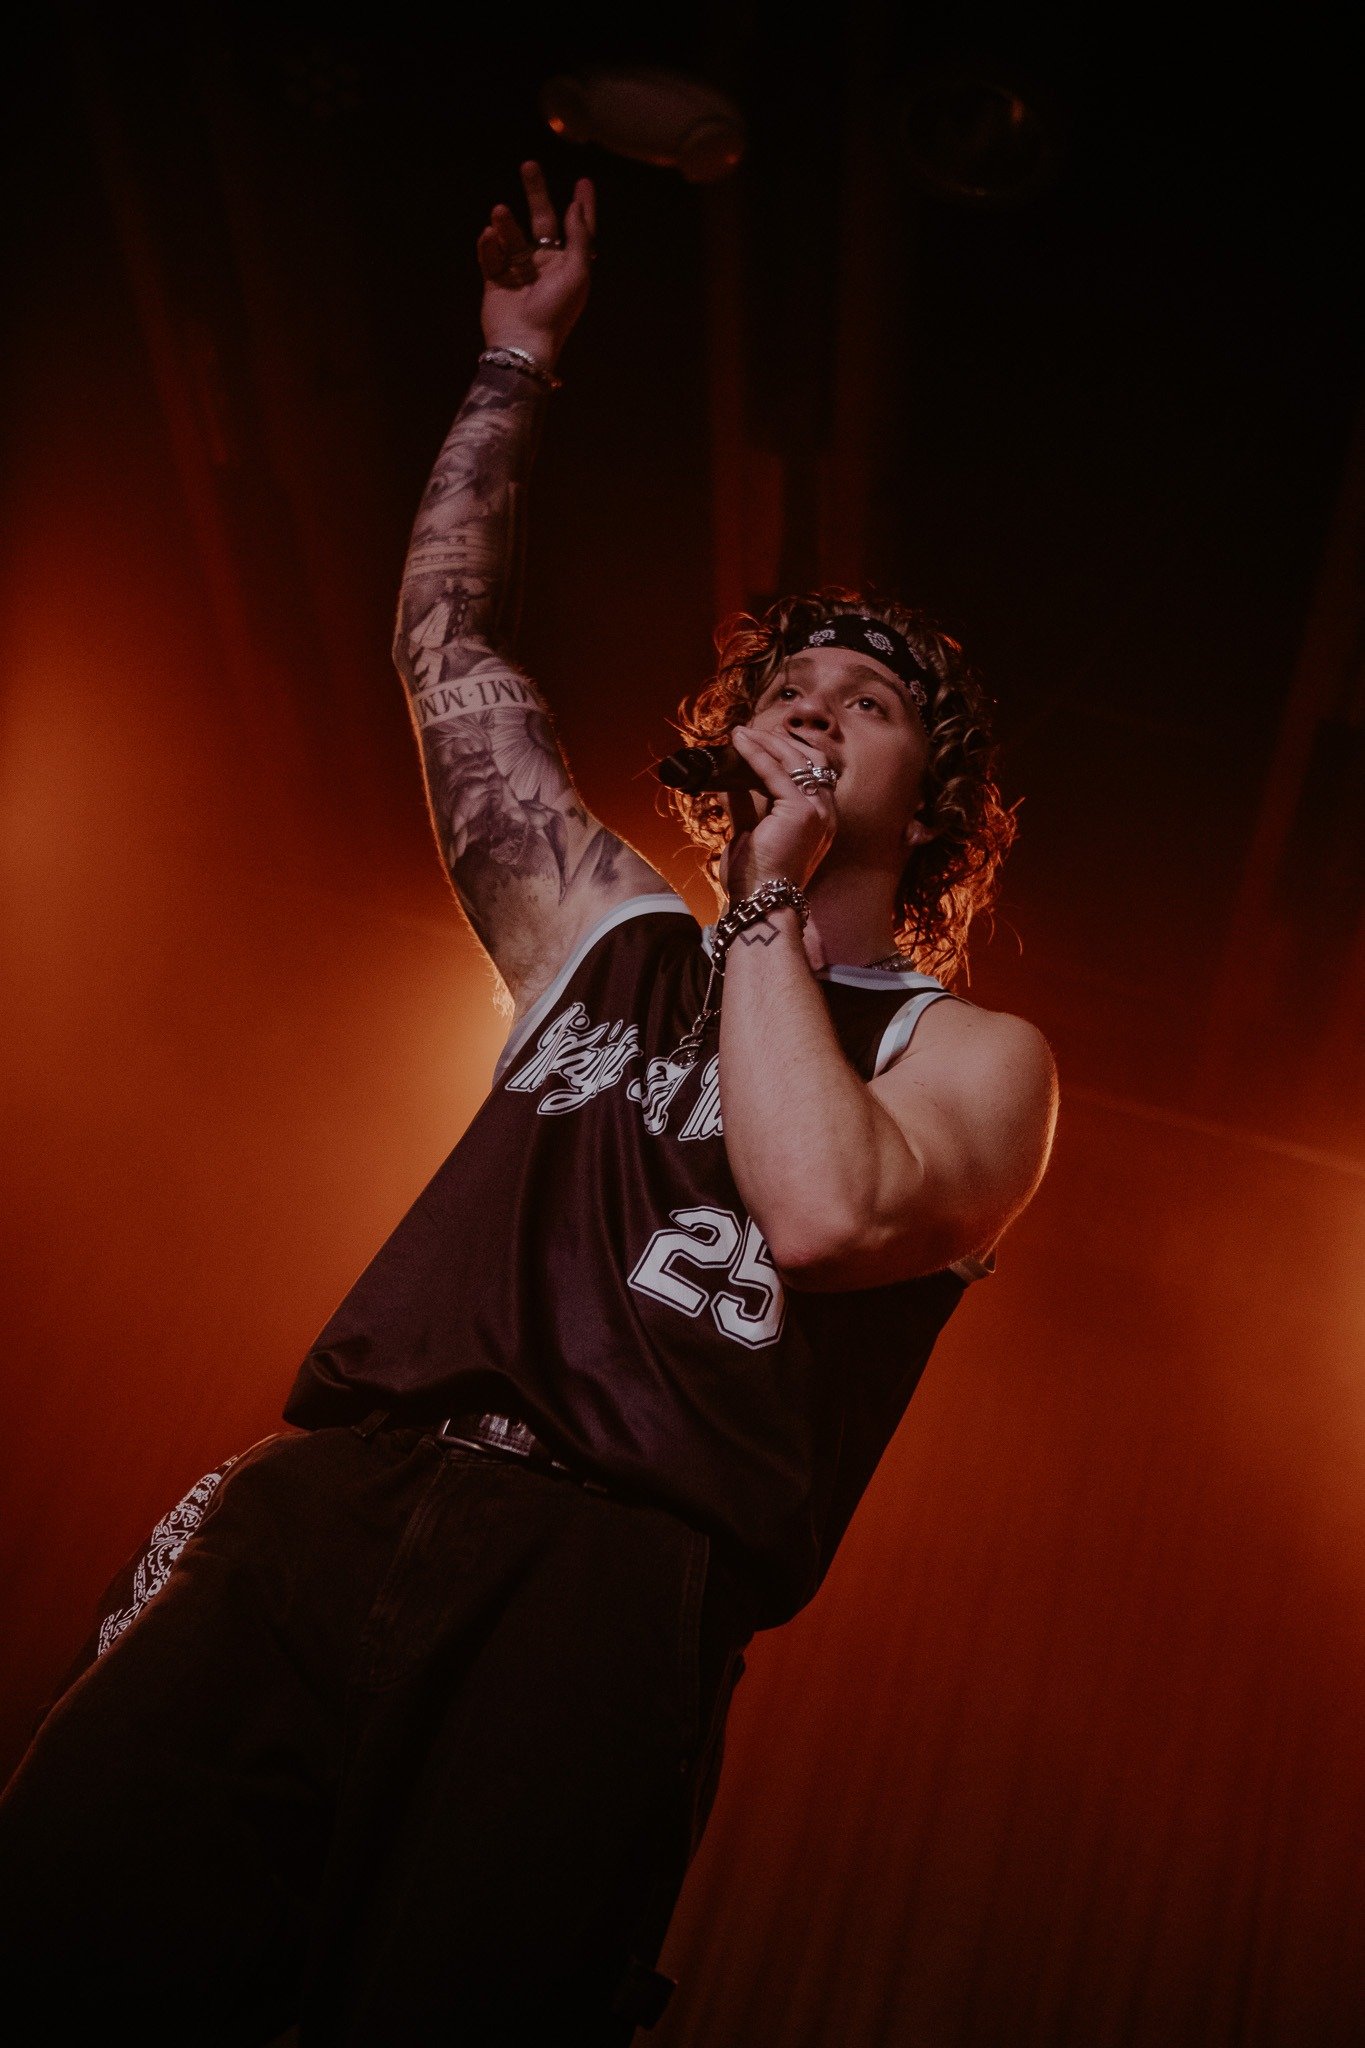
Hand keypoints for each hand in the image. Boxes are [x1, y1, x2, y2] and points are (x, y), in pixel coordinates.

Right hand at [478, 161, 594, 369]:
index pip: (578, 229)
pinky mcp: (496, 281)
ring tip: (498, 212)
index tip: (583, 182)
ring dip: (505, 222)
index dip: (582, 206)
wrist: (522, 343)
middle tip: (529, 165)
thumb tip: (575, 206)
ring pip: (512, 236)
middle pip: (542, 220)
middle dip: (536, 193)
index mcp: (569, 265)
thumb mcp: (577, 272)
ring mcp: (520, 272)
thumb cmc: (556, 311)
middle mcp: (546, 265)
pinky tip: (488, 236)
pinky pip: (491, 255)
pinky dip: (489, 245)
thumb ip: (579, 237)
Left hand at [724, 724, 837, 901]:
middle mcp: (826, 813)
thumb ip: (747, 807)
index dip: (787, 752)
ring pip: (794, 760)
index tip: (759, 742)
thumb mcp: (750, 833)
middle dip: (777, 742)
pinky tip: (739, 744)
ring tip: (741, 734)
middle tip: (748, 733)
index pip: (811, 772)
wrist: (759, 902)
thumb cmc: (754, 877)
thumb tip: (732, 782)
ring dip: (766, 743)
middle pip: (808, 760)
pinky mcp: (801, 811)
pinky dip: (756, 755)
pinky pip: (775, 772)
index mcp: (820, 820)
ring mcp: (818, 812)